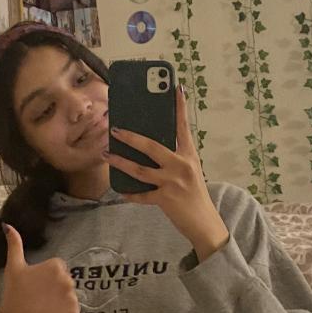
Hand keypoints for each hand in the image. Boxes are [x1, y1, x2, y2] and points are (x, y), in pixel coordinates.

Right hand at [0, 224, 79, 312]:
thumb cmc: (14, 294)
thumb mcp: (13, 266)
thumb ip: (14, 244)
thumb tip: (7, 225)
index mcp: (55, 266)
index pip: (59, 268)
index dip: (46, 276)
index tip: (36, 285)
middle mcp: (67, 280)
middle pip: (65, 280)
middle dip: (55, 287)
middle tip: (38, 296)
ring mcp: (72, 297)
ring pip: (69, 294)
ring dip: (60, 300)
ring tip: (43, 305)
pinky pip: (73, 309)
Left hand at [105, 87, 229, 258]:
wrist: (205, 223)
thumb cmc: (195, 195)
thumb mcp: (190, 171)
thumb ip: (174, 159)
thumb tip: (149, 146)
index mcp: (189, 155)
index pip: (183, 127)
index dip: (180, 107)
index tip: (176, 88)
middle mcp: (182, 165)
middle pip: (152, 146)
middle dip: (131, 137)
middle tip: (115, 129)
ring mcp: (173, 182)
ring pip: (140, 170)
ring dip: (121, 162)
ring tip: (106, 155)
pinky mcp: (166, 199)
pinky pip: (142, 195)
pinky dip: (130, 194)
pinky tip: (121, 190)